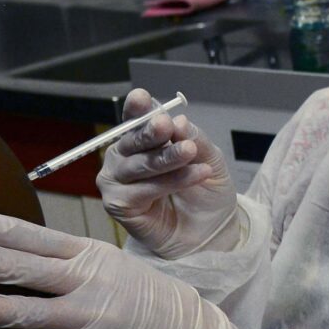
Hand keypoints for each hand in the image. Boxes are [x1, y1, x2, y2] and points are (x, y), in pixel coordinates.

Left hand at [0, 212, 254, 328]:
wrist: (184, 327)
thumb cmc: (134, 290)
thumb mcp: (105, 260)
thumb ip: (62, 254)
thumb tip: (7, 243)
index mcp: (90, 255)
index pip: (43, 239)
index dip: (8, 230)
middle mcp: (88, 283)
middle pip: (28, 271)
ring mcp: (89, 319)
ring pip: (28, 312)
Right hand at [99, 88, 238, 256]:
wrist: (212, 231)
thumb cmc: (205, 193)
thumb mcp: (209, 159)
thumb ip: (195, 139)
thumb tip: (178, 121)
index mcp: (141, 141)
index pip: (134, 119)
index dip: (137, 108)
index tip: (141, 97)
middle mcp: (124, 157)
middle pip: (132, 140)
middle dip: (151, 132)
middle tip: (166, 125)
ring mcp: (117, 181)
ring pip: (140, 165)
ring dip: (167, 158)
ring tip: (190, 152)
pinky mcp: (118, 204)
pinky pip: (144, 190)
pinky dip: (172, 181)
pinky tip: (196, 176)